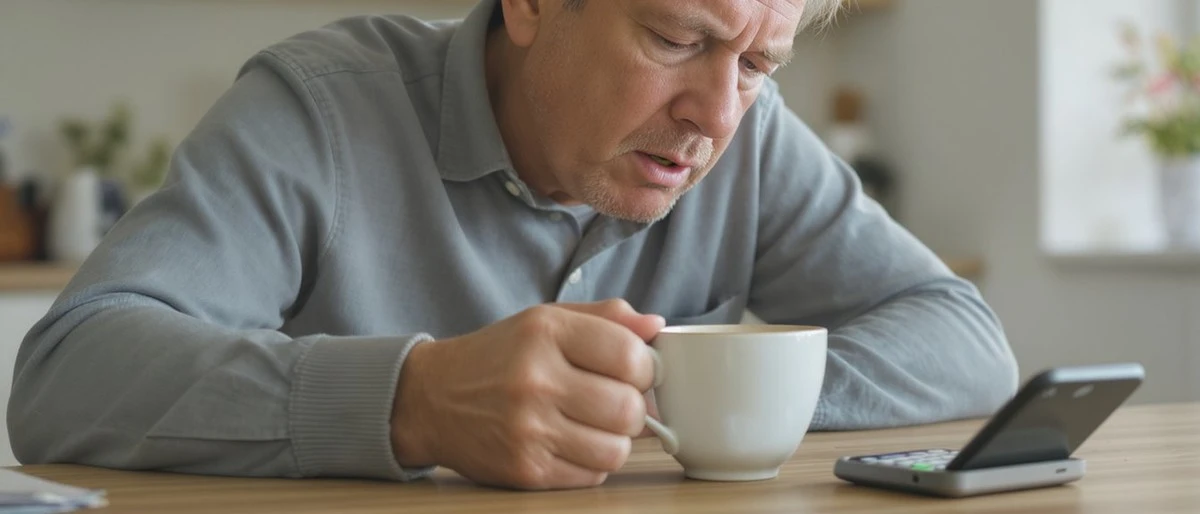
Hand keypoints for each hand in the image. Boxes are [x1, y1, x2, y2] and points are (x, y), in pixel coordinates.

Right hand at [390, 299, 663, 489]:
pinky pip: (591, 475)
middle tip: (617, 401)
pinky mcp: (525, 469)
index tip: (635, 372)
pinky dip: (591, 462)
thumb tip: (657, 327)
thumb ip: (605, 318)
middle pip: (629, 408)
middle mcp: (536, 380)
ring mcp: (529, 429)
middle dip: (635, 407)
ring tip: (595, 424)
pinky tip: (570, 441)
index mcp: (545, 332)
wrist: (430, 399)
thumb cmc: (499, 356)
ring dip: (616, 440)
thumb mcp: (546, 320)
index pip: (630, 355)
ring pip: (616, 449)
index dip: (646, 368)